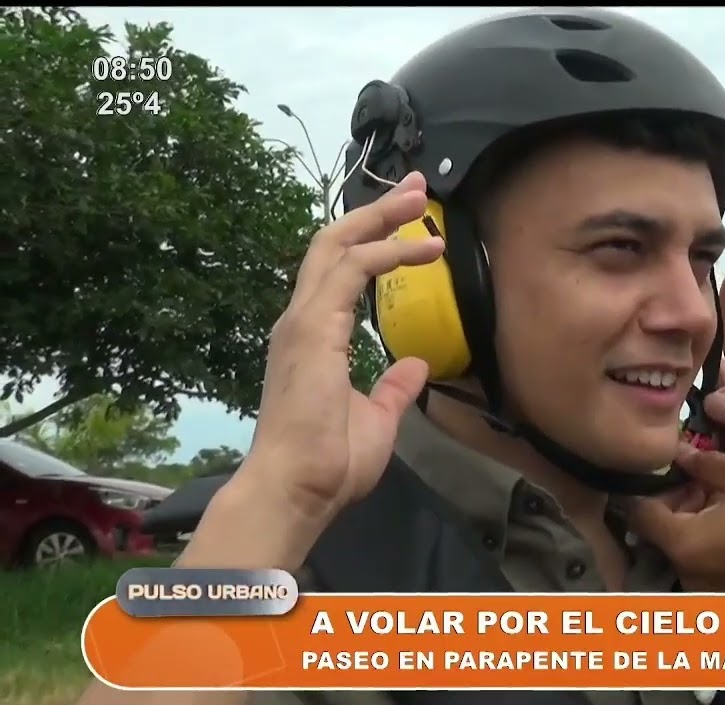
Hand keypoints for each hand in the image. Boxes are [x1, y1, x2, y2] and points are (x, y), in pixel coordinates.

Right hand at [241, 172, 444, 528]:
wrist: (298, 491)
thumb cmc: (329, 464)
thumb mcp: (377, 418)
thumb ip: (392, 388)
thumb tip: (413, 366)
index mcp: (314, 337)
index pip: (341, 269)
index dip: (375, 238)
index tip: (415, 223)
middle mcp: (302, 319)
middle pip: (334, 243)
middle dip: (376, 211)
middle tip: (418, 189)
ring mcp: (302, 321)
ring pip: (338, 245)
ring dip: (382, 219)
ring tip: (422, 202)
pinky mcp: (311, 329)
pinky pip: (350, 272)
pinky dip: (385, 252)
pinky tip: (419, 247)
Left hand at [628, 447, 724, 590]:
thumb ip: (707, 463)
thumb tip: (680, 452)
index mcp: (685, 542)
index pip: (640, 512)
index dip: (654, 484)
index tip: (674, 468)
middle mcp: (687, 571)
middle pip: (662, 529)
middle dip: (679, 500)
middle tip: (707, 478)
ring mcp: (706, 587)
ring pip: (684, 545)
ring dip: (696, 519)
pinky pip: (703, 561)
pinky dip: (711, 540)